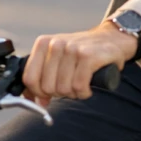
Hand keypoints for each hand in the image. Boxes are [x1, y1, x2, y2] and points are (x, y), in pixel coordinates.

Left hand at [22, 22, 138, 106]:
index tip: (47, 95)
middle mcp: (55, 44)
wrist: (111, 39)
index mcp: (43, 43)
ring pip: (63, 89)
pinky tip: (88, 87)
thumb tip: (35, 101)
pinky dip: (84, 93)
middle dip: (59, 93)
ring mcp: (72, 49)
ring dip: (74, 93)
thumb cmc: (81, 52)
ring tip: (80, 84)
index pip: (29, 78)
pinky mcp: (88, 56)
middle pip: (47, 87)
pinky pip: (79, 87)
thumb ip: (42, 79)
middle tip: (70, 86)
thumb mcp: (57, 60)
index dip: (38, 93)